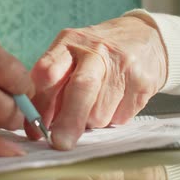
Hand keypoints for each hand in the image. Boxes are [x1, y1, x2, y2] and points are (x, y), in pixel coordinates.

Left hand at [26, 16, 166, 149]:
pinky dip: (113, 118)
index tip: (35, 128)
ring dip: (92, 120)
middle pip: (80, 88)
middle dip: (68, 121)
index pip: (48, 70)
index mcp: (70, 42)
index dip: (39, 103)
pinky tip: (116, 100)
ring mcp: (122, 64)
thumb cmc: (98, 53)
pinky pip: (121, 117)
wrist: (144, 37)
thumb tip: (36, 126)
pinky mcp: (143, 81)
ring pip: (100, 112)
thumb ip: (53, 86)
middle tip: (60, 142)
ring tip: (97, 103)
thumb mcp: (71, 56)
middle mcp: (96, 49)